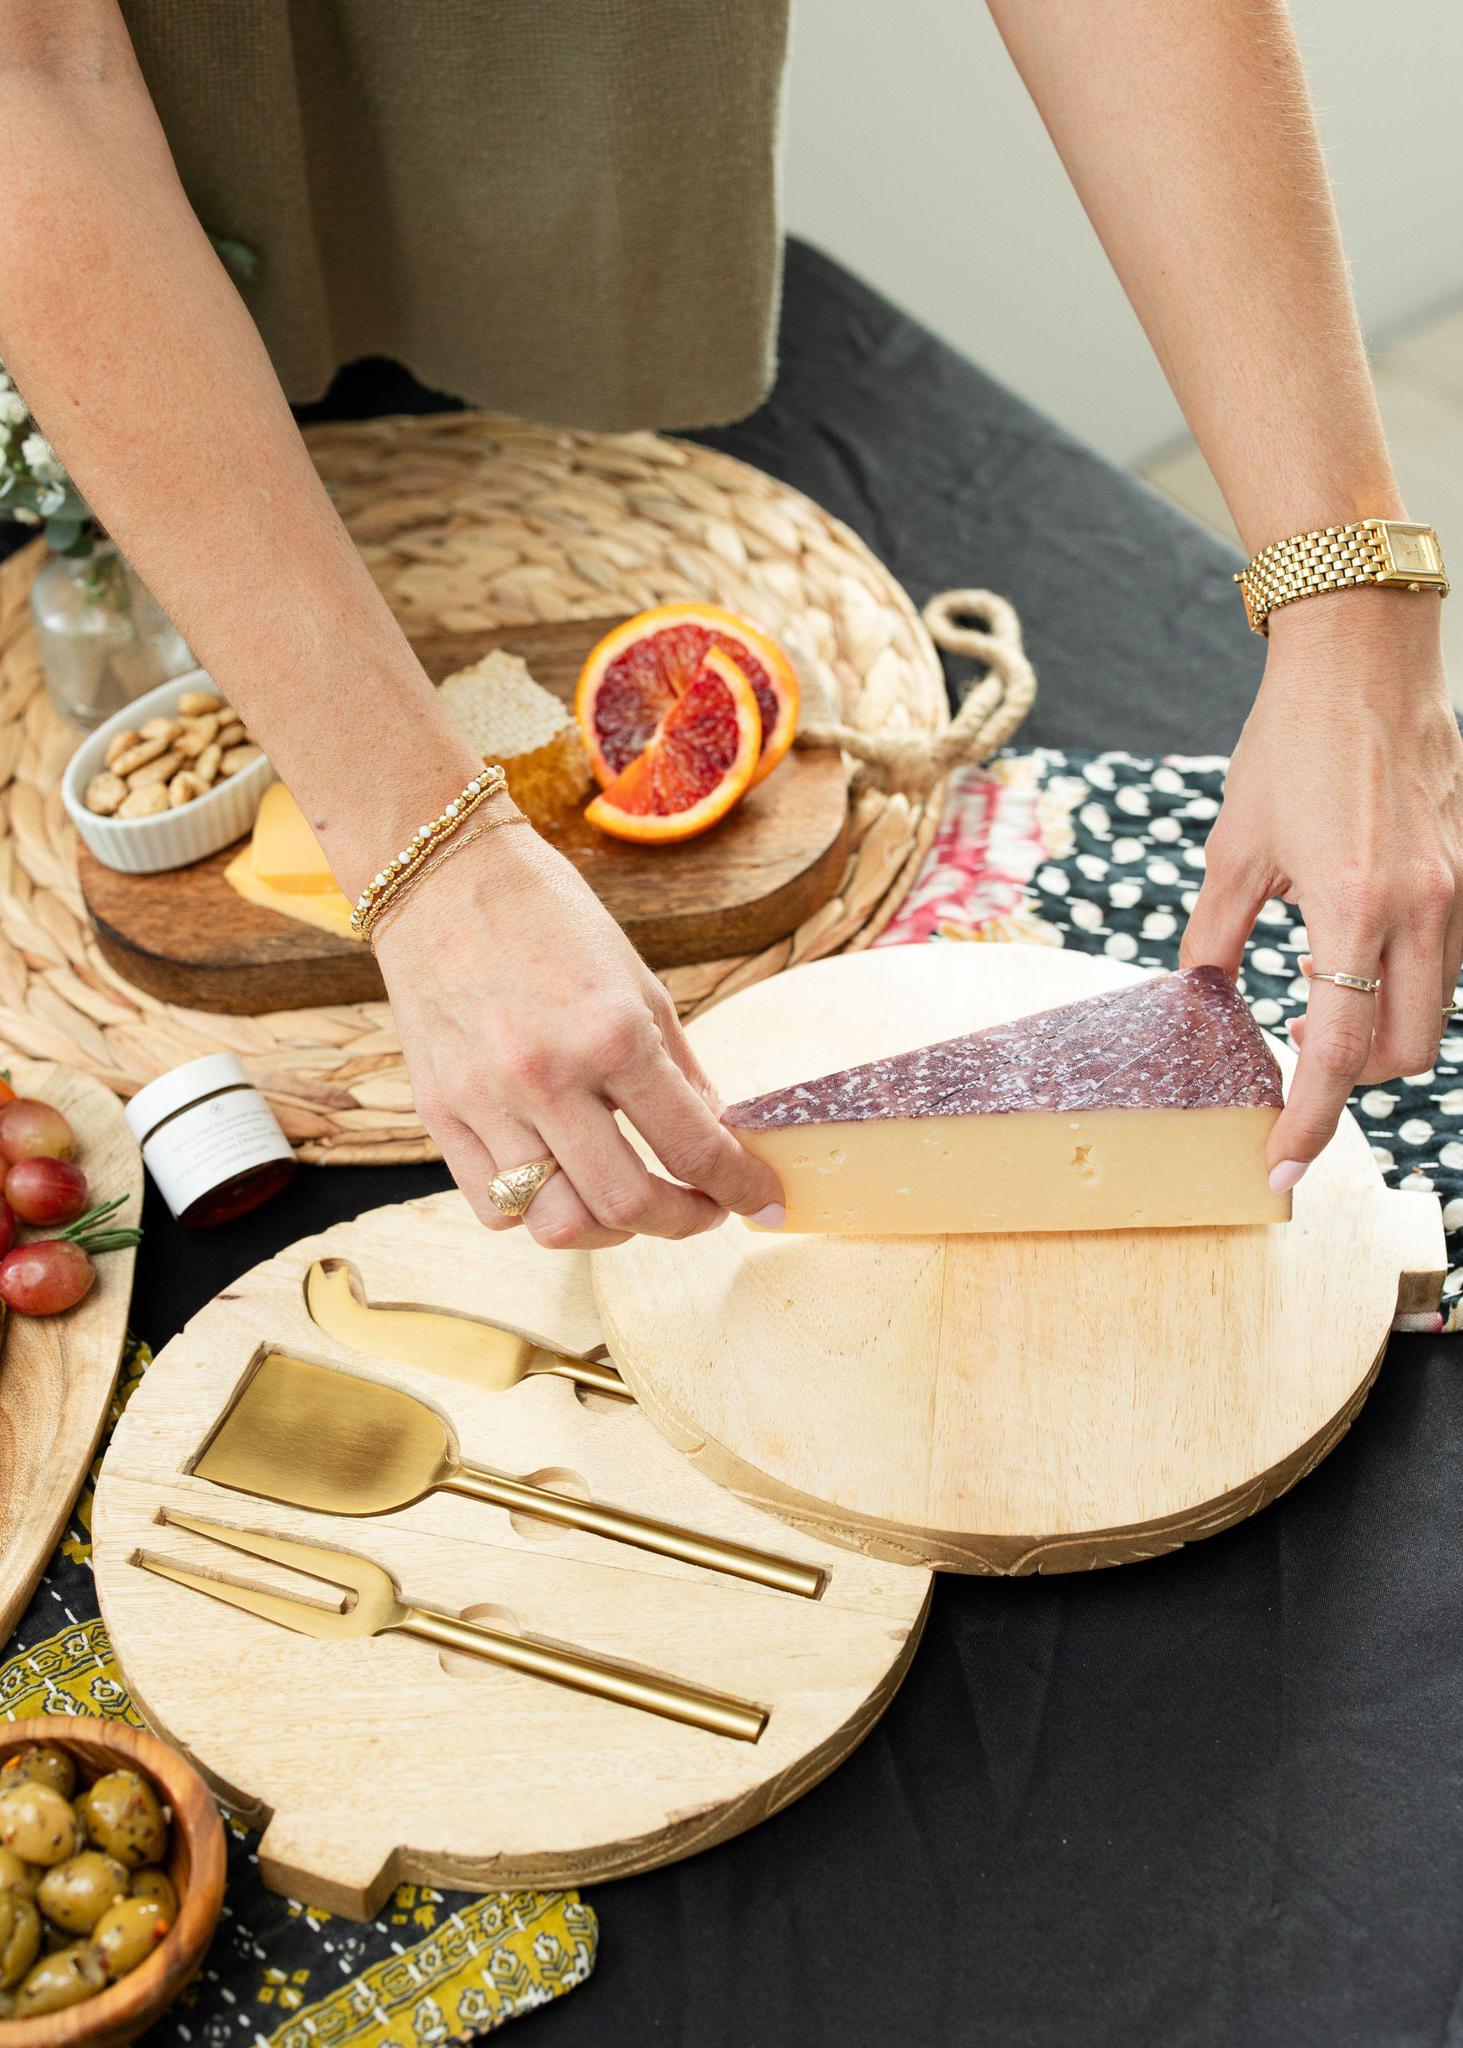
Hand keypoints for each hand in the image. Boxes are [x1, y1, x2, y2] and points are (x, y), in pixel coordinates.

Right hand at [374, 820, 784, 1247]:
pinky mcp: (438, 1114)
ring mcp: (485, 1102)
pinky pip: (494, 1208)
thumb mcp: (640, 983)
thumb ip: (681, 1070)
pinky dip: (537, 1213)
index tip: (762, 1202)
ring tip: (630, 1204)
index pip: (694, 1148)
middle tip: (704, 1210)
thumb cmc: (549, 919)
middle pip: (628, 1206)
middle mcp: (547, 1077)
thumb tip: (717, 1140)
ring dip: (611, 1232)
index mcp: (612, 1034)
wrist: (443, 876)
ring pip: (557, 1224)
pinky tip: (560, 1182)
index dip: (741, 1188)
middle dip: (684, 1223)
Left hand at [1181, 588, 1462, 1188]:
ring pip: (1436, 1010)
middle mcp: (1424, 905)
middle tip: (1294, 1056)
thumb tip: (1197, 1007)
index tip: (1281, 1169)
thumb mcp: (1233, 851)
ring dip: (1382, 1029)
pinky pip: (1452, 962)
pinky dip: (1407, 982)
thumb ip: (1215, 940)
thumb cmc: (1290, 747)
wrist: (1361, 661)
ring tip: (1316, 998)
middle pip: (1407, 1051)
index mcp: (1355, 904)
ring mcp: (1461, 889)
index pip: (1340, 1050)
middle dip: (1353, 1081)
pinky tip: (1356, 953)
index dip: (1308, 1121)